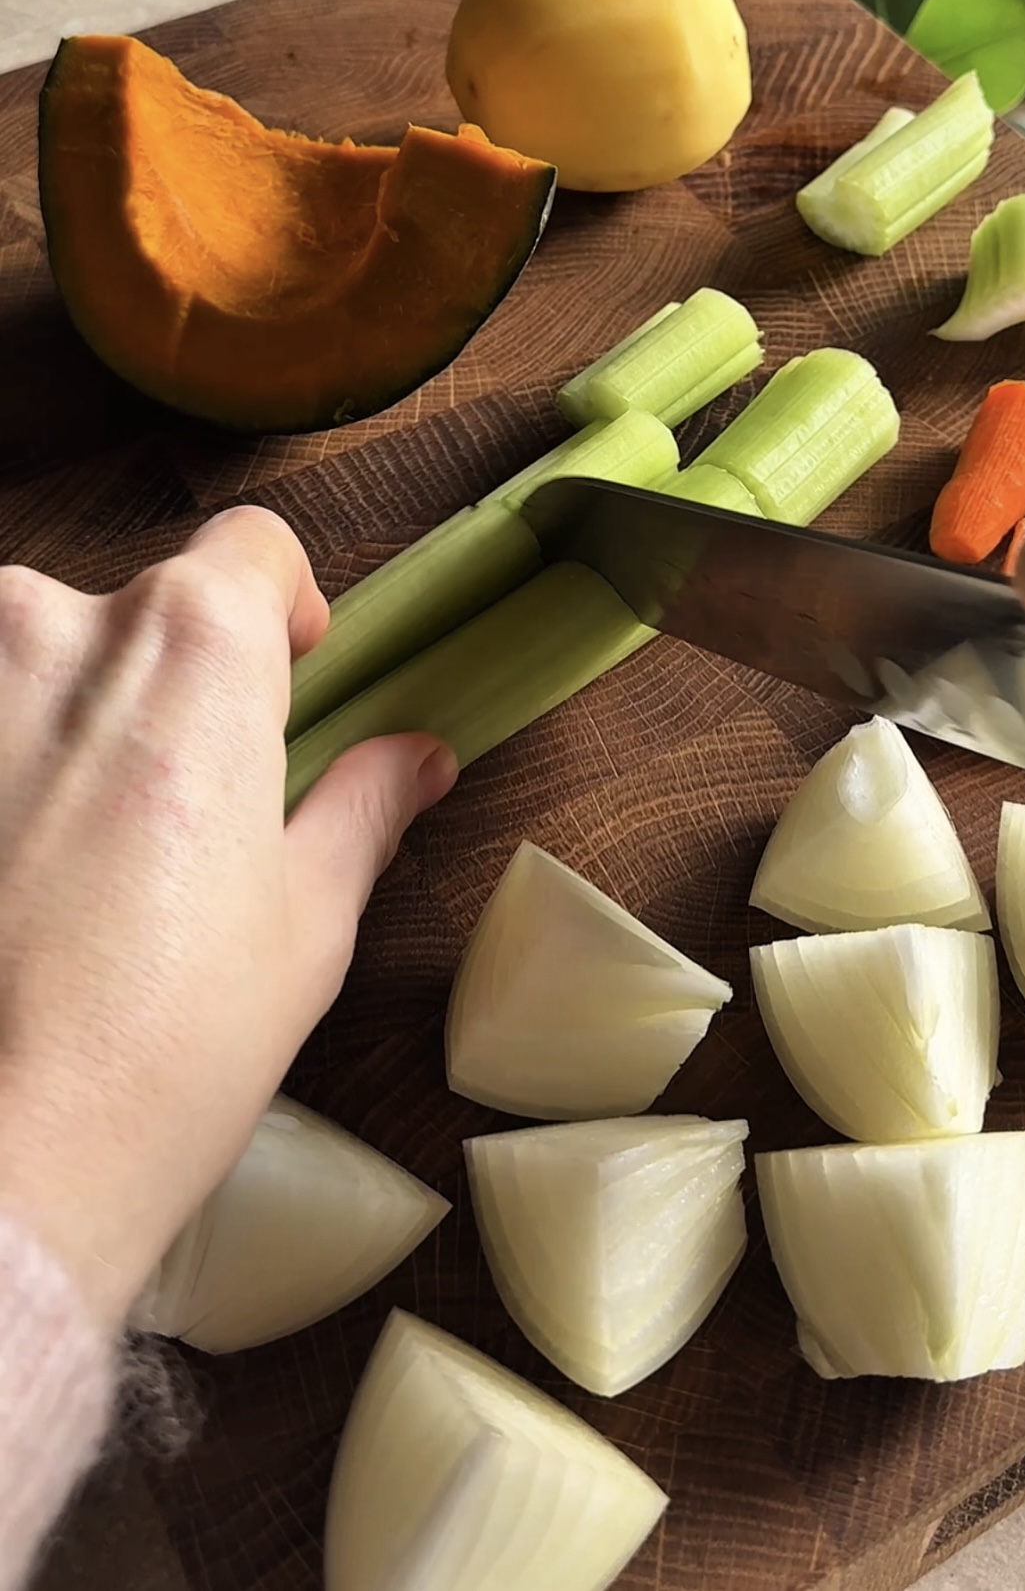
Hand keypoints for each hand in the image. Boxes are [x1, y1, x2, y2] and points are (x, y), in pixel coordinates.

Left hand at [0, 507, 455, 1327]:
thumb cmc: (160, 1051)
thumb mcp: (304, 926)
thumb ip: (360, 808)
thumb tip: (413, 758)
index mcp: (194, 646)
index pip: (251, 546)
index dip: (281, 605)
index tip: (288, 676)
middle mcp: (55, 626)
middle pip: (133, 609)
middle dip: (161, 689)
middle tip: (178, 822)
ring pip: (31, 667)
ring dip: (58, 730)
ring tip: (74, 869)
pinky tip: (13, 888)